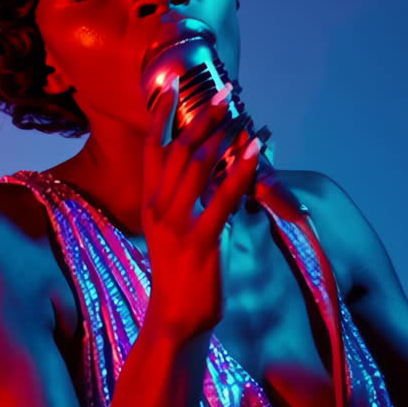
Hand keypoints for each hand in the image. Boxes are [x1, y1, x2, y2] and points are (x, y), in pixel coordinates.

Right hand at [141, 78, 259, 341]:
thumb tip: (228, 169)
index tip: (173, 86)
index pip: (152, 149)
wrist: (176, 320)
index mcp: (151, 203)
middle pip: (179, 149)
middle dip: (204, 116)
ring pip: (197, 167)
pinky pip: (221, 199)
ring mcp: (176, 226)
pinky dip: (240, 171)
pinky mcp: (200, 243)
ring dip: (224, 137)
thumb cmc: (186, 273)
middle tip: (227, 93)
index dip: (161, 116)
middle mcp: (158, 209)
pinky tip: (256, 150)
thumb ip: (201, 200)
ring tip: (245, 116)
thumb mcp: (185, 230)